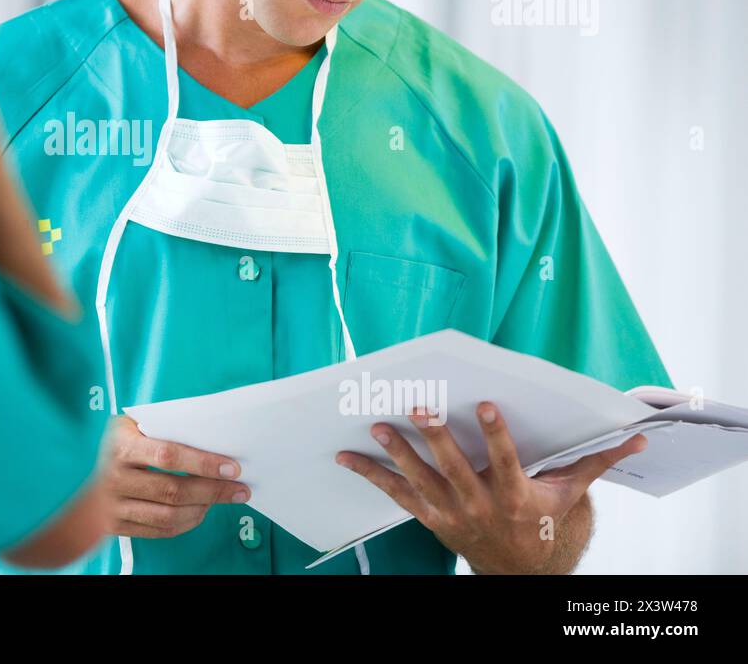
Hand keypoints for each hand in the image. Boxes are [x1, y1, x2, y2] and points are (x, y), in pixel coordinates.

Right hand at [106, 416, 249, 538]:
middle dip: (213, 490)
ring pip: (169, 515)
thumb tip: (209, 435)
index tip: (231, 467)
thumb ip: (162, 427)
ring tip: (223, 498)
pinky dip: (188, 522)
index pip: (168, 456)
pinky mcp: (120, 527)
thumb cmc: (118, 449)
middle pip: (173, 490)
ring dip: (203, 508)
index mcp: (122, 447)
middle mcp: (116, 478)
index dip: (203, 463)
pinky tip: (202, 511)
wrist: (80, 486)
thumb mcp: (130, 427)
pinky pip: (162, 530)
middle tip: (240, 488)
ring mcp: (116, 506)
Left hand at [335, 402, 648, 573]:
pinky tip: (348, 457)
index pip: (506, 461)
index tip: (487, 404)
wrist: (524, 577)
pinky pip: (397, 496)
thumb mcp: (573, 499)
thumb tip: (632, 437)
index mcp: (517, 498)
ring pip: (422, 481)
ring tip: (378, 426)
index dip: (496, 434)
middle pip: (456, 469)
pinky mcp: (432, 519)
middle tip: (420, 407)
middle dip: (437, 438)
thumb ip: (593, 463)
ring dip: (398, 453)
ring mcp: (453, 515)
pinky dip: (372, 476)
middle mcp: (481, 507)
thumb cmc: (550, 532)